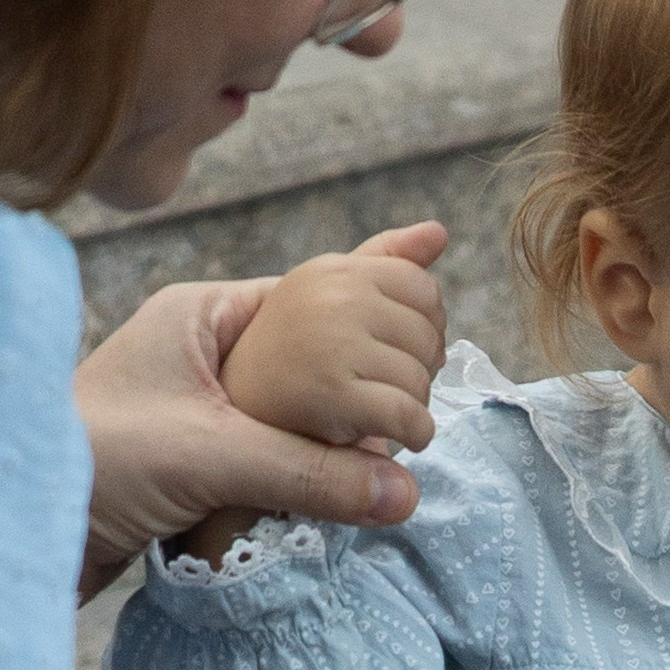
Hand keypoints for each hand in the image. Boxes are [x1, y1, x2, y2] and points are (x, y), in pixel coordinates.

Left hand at [73, 223, 447, 598]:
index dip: (370, 288)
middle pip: (307, 345)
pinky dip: (309, 456)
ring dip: (340, 413)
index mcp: (197, 318)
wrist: (9, 534)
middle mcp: (196, 355)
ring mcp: (192, 408)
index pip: (306, 294)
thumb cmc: (90, 465)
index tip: (430, 271)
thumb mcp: (211, 459)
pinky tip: (350, 471)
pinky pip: (268, 449)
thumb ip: (310, 473)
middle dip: (366, 352)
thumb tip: (405, 493)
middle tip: (433, 354)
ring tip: (408, 416)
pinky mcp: (187, 462)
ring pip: (290, 402)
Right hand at [222, 229, 446, 453]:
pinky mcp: (332, 396)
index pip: (423, 289)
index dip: (425, 327)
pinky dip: (416, 434)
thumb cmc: (288, 353)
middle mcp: (333, 298)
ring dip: (414, 406)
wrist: (230, 407)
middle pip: (427, 336)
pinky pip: (408, 415)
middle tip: (385, 386)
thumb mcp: (328, 291)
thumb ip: (383, 261)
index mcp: (335, 270)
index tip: (399, 352)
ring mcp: (332, 344)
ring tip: (378, 410)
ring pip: (420, 379)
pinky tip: (401, 438)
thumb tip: (439, 232)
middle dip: (420, 368)